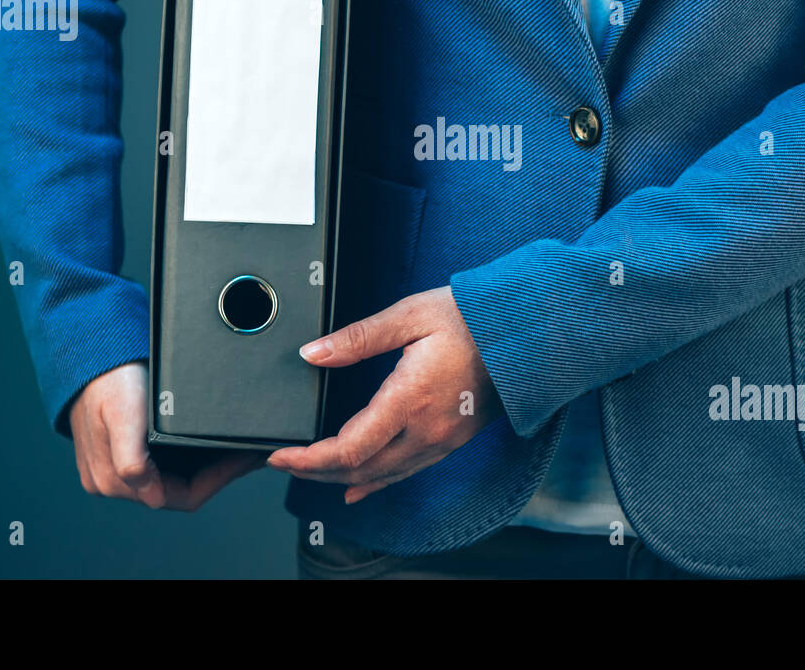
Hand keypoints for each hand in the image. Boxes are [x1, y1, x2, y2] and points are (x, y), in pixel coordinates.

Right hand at [68, 362, 263, 509]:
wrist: (92, 351)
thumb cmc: (109, 379)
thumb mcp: (124, 414)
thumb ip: (132, 461)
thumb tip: (152, 498)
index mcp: (113, 479)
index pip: (182, 497)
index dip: (219, 480)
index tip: (245, 459)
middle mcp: (114, 479)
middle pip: (183, 489)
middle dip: (219, 472)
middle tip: (249, 450)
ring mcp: (121, 466)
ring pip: (178, 477)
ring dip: (210, 464)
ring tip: (238, 445)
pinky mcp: (126, 450)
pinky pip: (169, 462)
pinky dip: (196, 454)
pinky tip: (214, 439)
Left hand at [267, 286, 502, 502]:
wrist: (525, 332)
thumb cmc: (472, 318)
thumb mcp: (410, 315)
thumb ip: (357, 338)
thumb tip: (313, 353)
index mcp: (409, 400)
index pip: (347, 450)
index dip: (307, 459)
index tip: (279, 454)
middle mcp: (426, 431)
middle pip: (359, 471)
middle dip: (316, 472)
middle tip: (284, 462)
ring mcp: (441, 441)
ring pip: (382, 477)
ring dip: (342, 479)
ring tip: (310, 470)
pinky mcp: (451, 441)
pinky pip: (406, 472)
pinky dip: (375, 482)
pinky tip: (358, 488)